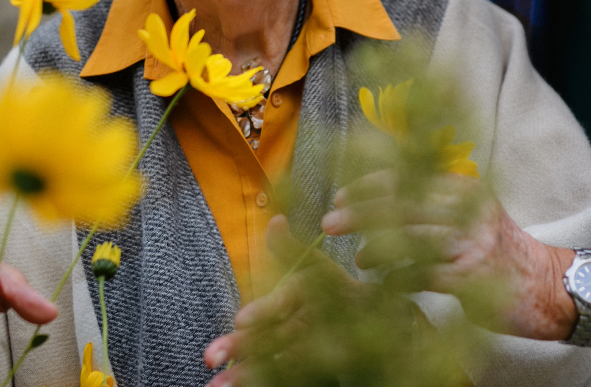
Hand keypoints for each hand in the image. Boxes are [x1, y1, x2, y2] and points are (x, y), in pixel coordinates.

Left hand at [202, 215, 380, 385]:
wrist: (379, 323)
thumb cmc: (335, 288)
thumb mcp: (316, 264)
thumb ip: (289, 246)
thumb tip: (275, 221)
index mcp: (309, 292)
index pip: (284, 301)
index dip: (263, 310)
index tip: (240, 320)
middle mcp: (314, 323)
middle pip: (277, 336)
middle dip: (245, 348)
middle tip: (212, 357)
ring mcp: (319, 351)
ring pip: (281, 364)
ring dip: (250, 375)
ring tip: (218, 385)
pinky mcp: (319, 368)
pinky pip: (291, 378)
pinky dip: (265, 384)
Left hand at [319, 169, 578, 340]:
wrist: (550, 287)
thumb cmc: (502, 251)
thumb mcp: (476, 213)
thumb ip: (438, 203)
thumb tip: (382, 199)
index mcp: (466, 190)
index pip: (409, 177)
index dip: (370, 184)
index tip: (341, 193)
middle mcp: (469, 211)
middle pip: (404, 204)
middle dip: (362, 212)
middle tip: (330, 222)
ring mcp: (472, 245)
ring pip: (411, 239)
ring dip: (377, 249)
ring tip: (358, 258)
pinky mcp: (472, 279)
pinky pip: (424, 275)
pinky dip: (399, 279)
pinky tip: (385, 283)